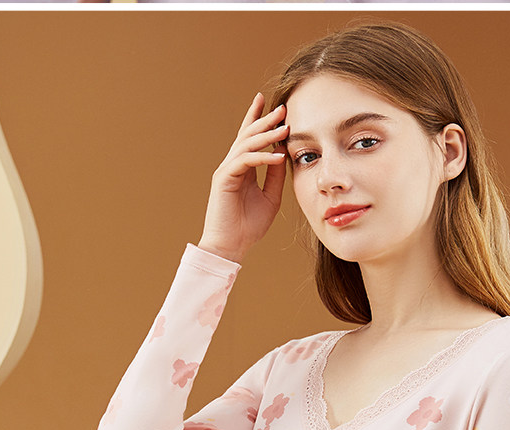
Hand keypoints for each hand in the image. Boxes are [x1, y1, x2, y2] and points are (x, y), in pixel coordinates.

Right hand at [197, 92, 288, 264]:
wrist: (231, 247)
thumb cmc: (249, 227)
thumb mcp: (270, 197)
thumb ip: (275, 176)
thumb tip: (283, 154)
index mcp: (242, 168)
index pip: (249, 138)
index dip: (256, 118)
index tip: (268, 102)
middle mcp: (232, 165)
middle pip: (247, 134)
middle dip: (264, 119)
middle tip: (282, 108)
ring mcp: (226, 170)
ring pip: (246, 144)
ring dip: (266, 135)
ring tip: (285, 128)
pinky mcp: (224, 179)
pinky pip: (245, 161)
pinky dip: (262, 157)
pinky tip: (278, 156)